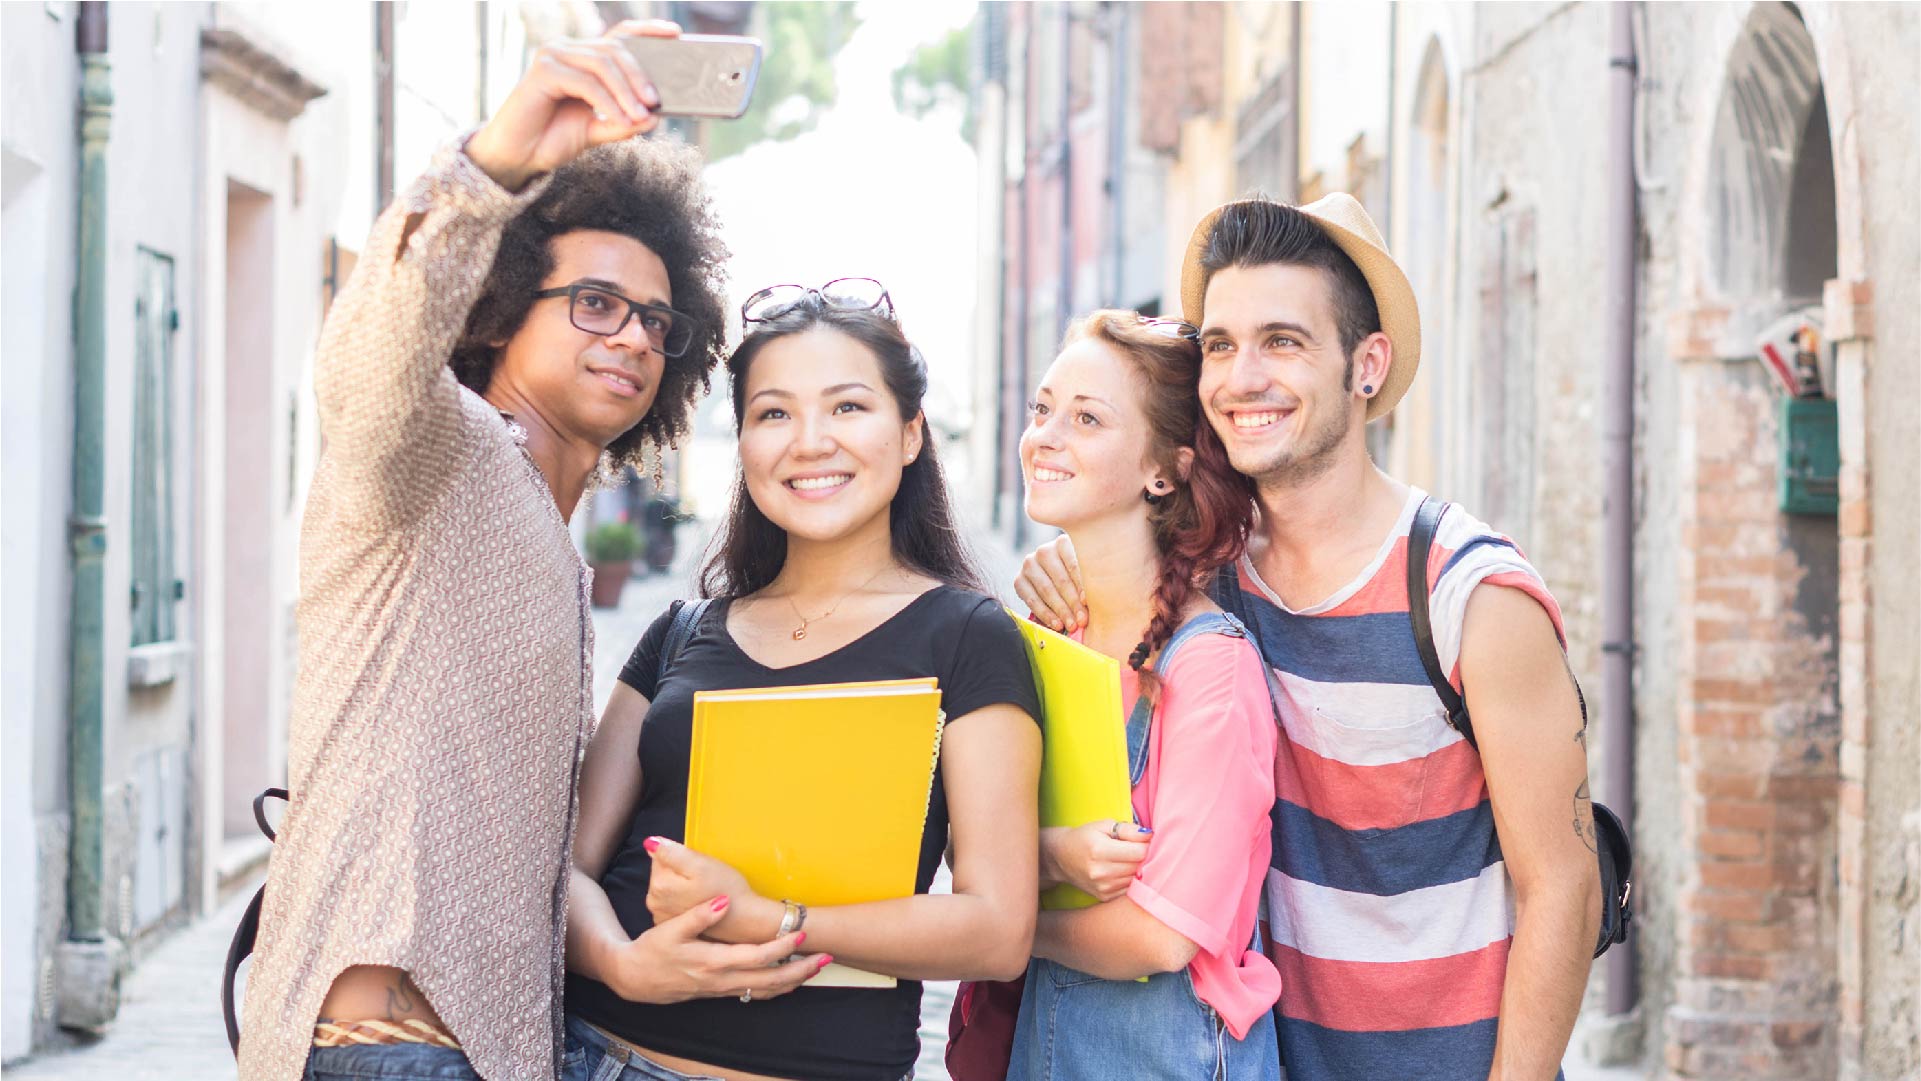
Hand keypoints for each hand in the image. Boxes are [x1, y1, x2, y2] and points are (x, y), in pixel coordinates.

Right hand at [465, 20, 679, 190]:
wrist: (518, 156)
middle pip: (615, 50)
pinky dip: (607, 102)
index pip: (619, 36)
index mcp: (583, 58)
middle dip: (639, 76)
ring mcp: (554, 56)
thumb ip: (624, 122)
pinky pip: (586, 83)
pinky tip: (620, 120)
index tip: (675, 33)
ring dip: (626, 92)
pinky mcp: (543, 71)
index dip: (647, 31)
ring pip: (603, 64)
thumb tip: (655, 117)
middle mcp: (568, 50)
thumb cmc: (553, 139)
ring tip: (641, 115)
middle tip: (656, 102)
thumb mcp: (597, 130)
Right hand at [604, 894, 828, 1003]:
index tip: (801, 934)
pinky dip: (775, 989)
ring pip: (765, 990)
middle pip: (770, 980)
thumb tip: (723, 902)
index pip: (757, 957)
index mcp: (713, 962)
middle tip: (826, 958)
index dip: (782, 947)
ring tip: (816, 969)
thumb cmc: (652, 950)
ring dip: (793, 981)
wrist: (634, 978)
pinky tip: (788, 982)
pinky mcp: (720, 991)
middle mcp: (721, 979)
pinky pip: (754, 994)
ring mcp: (722, 989)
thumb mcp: (670, 929)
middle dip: (801, 970)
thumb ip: (699, 915)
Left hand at [645, 837, 757, 933]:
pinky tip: (699, 902)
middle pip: (663, 872)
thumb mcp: (702, 865)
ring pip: (669, 886)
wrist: (744, 921)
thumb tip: (650, 842)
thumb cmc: (727, 891)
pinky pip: (673, 901)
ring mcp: (661, 916)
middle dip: (681, 871)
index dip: (682, 856)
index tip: (698, 866)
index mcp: (659, 885)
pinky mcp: (672, 924)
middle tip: (703, 879)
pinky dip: (684, 899)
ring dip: (682, 885)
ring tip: (703, 891)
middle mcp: (654, 902)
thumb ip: (672, 853)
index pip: (660, 855)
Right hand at [1014, 534, 1084, 632]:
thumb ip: (1090, 582)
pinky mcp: (1019, 580)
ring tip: (1072, 625)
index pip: (1073, 563)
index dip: (1081, 584)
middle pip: (1060, 579)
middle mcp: (1044, 551)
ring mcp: (1029, 565)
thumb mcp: (1086, 573)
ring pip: (1046, 590)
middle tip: (1082, 620)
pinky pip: (1032, 599)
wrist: (1054, 579)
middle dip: (1073, 603)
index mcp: (1063, 543)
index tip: (1087, 602)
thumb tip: (1093, 603)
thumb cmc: (1078, 577)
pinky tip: (1057, 624)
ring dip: (1060, 610)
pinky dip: (1045, 614)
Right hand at [1040, 821, 1150, 901]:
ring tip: (1128, 858)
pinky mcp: (1105, 897)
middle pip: (1139, 866)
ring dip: (1138, 868)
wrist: (1061, 858)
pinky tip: (1122, 870)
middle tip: (1137, 847)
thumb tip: (1150, 835)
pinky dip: (1130, 879)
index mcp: (1100, 850)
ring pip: (1136, 878)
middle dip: (1144, 856)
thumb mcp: (1103, 826)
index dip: (1147, 844)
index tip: (1144, 839)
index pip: (1139, 852)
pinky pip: (1129, 888)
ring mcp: (1103, 887)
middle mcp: (1101, 872)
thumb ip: (1128, 829)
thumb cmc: (1084, 838)